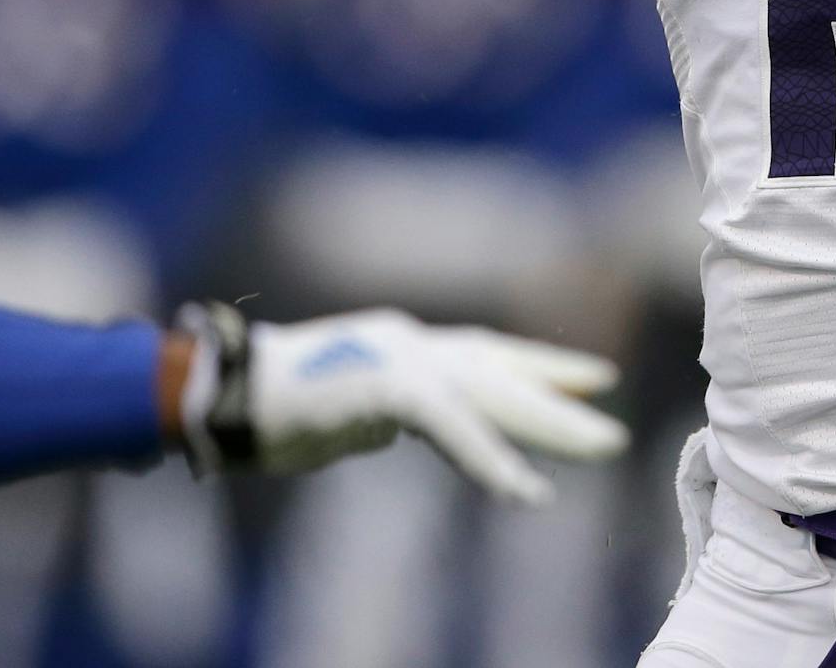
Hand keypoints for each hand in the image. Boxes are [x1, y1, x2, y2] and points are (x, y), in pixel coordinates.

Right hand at [182, 305, 626, 503]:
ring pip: (493, 394)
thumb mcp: (348, 408)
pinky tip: (525, 491)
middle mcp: (412, 344)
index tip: (595, 378)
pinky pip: (452, 427)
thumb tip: (405, 427)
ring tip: (602, 447)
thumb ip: (388, 411)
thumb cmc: (272, 408)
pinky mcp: (386, 388)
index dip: (543, 366)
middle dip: (561, 396)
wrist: (221, 395)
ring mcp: (400, 360)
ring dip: (550, 425)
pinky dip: (490, 460)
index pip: (489, 352)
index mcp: (405, 346)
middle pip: (502, 371)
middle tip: (614, 428)